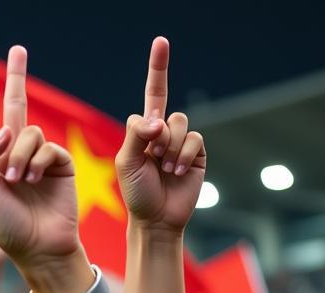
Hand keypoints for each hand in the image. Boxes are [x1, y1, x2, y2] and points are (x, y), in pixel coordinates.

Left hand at [0, 47, 79, 272]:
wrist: (38, 246)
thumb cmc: (5, 227)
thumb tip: (5, 130)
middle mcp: (12, 153)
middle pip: (13, 106)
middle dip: (16, 76)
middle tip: (18, 49)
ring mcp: (37, 155)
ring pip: (26, 132)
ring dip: (20, 157)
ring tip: (19, 183)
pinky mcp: (59, 161)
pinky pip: (46, 145)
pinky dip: (38, 163)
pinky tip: (36, 182)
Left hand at [115, 38, 205, 232]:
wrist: (156, 219)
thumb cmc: (136, 192)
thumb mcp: (127, 163)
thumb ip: (137, 136)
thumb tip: (158, 119)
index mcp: (143, 129)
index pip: (153, 93)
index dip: (158, 67)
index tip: (161, 41)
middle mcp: (164, 130)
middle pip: (165, 111)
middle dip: (157, 136)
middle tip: (151, 158)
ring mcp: (182, 140)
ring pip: (179, 123)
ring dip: (169, 148)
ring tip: (164, 169)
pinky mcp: (197, 152)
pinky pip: (193, 139)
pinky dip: (182, 155)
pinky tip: (177, 172)